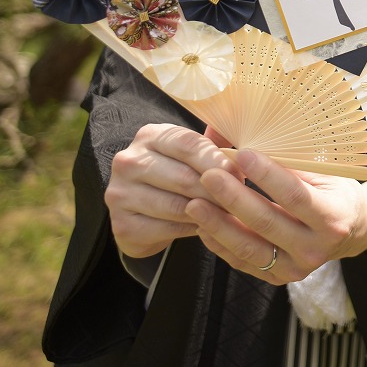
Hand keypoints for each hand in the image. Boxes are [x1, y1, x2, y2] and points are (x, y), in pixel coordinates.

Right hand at [105, 123, 238, 258]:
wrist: (142, 214)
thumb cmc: (175, 176)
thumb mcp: (190, 154)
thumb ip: (212, 145)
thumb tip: (245, 137)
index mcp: (150, 136)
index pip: (188, 144)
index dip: (217, 161)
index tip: (240, 174)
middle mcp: (129, 161)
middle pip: (184, 177)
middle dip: (217, 191)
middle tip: (240, 201)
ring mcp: (120, 193)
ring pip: (177, 206)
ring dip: (207, 212)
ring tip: (227, 214)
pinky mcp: (121, 224)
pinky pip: (167, 229)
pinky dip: (190, 230)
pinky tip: (204, 227)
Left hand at [185, 149, 366, 284]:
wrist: (350, 229)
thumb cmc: (333, 191)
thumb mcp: (322, 173)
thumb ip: (287, 160)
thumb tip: (246, 135)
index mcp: (332, 218)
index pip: (295, 196)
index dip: (267, 175)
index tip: (242, 154)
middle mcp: (316, 248)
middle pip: (267, 222)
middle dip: (234, 198)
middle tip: (208, 176)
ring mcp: (296, 268)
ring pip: (250, 247)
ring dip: (218, 224)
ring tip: (195, 203)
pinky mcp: (278, 278)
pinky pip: (243, 261)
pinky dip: (220, 243)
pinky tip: (203, 224)